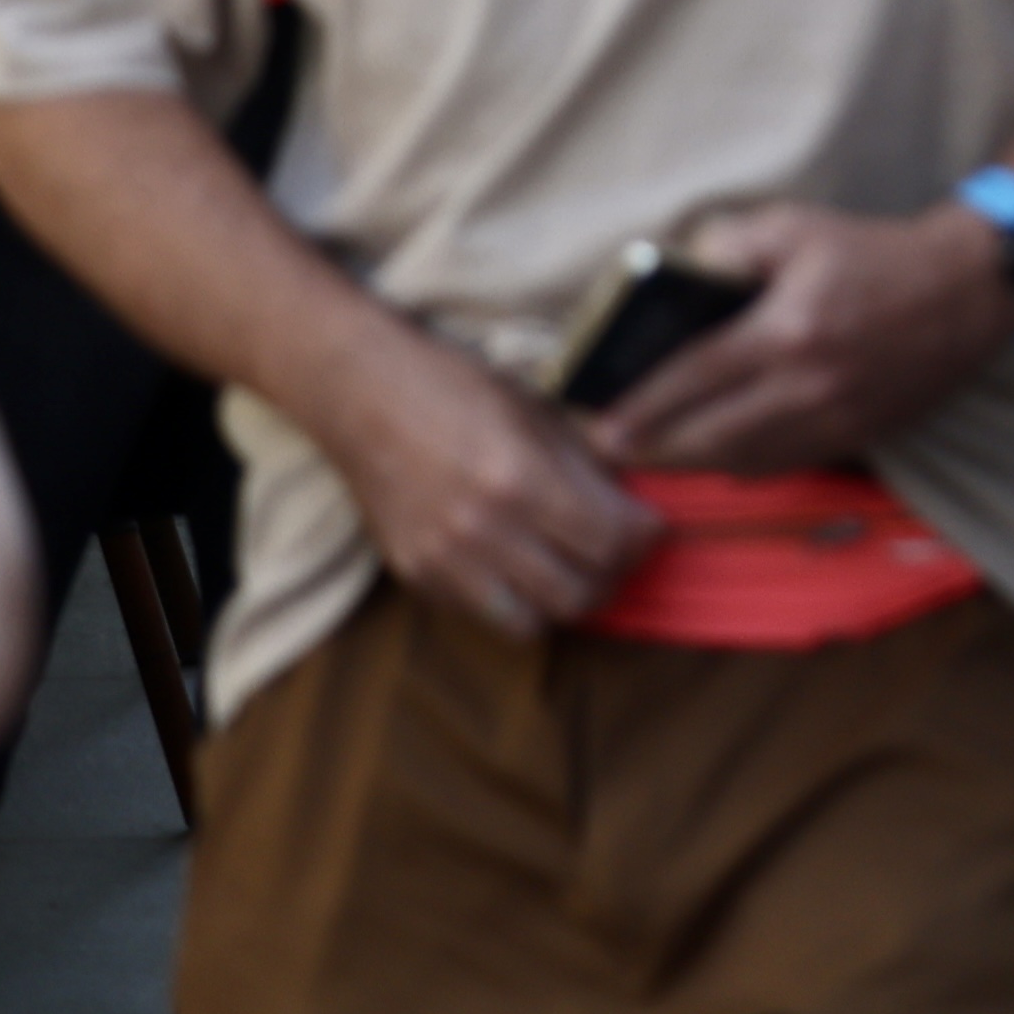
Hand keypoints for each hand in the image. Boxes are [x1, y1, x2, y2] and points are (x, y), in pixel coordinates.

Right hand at [333, 323, 654, 635]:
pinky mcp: (415, 577)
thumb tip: (637, 493)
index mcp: (522, 480)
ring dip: (563, 601)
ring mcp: (444, 561)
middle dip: (613, 575)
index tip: (651, 524)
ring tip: (572, 568)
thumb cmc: (457, 390)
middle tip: (617, 551)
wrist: (363, 398)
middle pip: (579, 594)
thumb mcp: (537, 409)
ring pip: (533, 623)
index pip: (610, 541)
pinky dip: (514, 602)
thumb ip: (589, 459)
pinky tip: (521, 567)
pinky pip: (484, 615)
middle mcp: (483, 531)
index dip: (644, 537)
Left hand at [599, 200, 1013, 475]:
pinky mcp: (857, 437)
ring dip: (688, 463)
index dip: (638, 408)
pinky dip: (739, 465)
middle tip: (607, 449)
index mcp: (789, 331)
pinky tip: (715, 454)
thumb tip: (677, 271)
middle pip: (708, 438)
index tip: (595, 425)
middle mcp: (808, 386)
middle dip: (650, 449)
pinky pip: (782, 465)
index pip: (692, 380)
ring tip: (650, 455)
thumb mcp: (797, 226)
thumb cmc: (876, 253)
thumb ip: (728, 244)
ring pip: (742, 461)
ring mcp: (835, 420)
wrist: (970, 288)